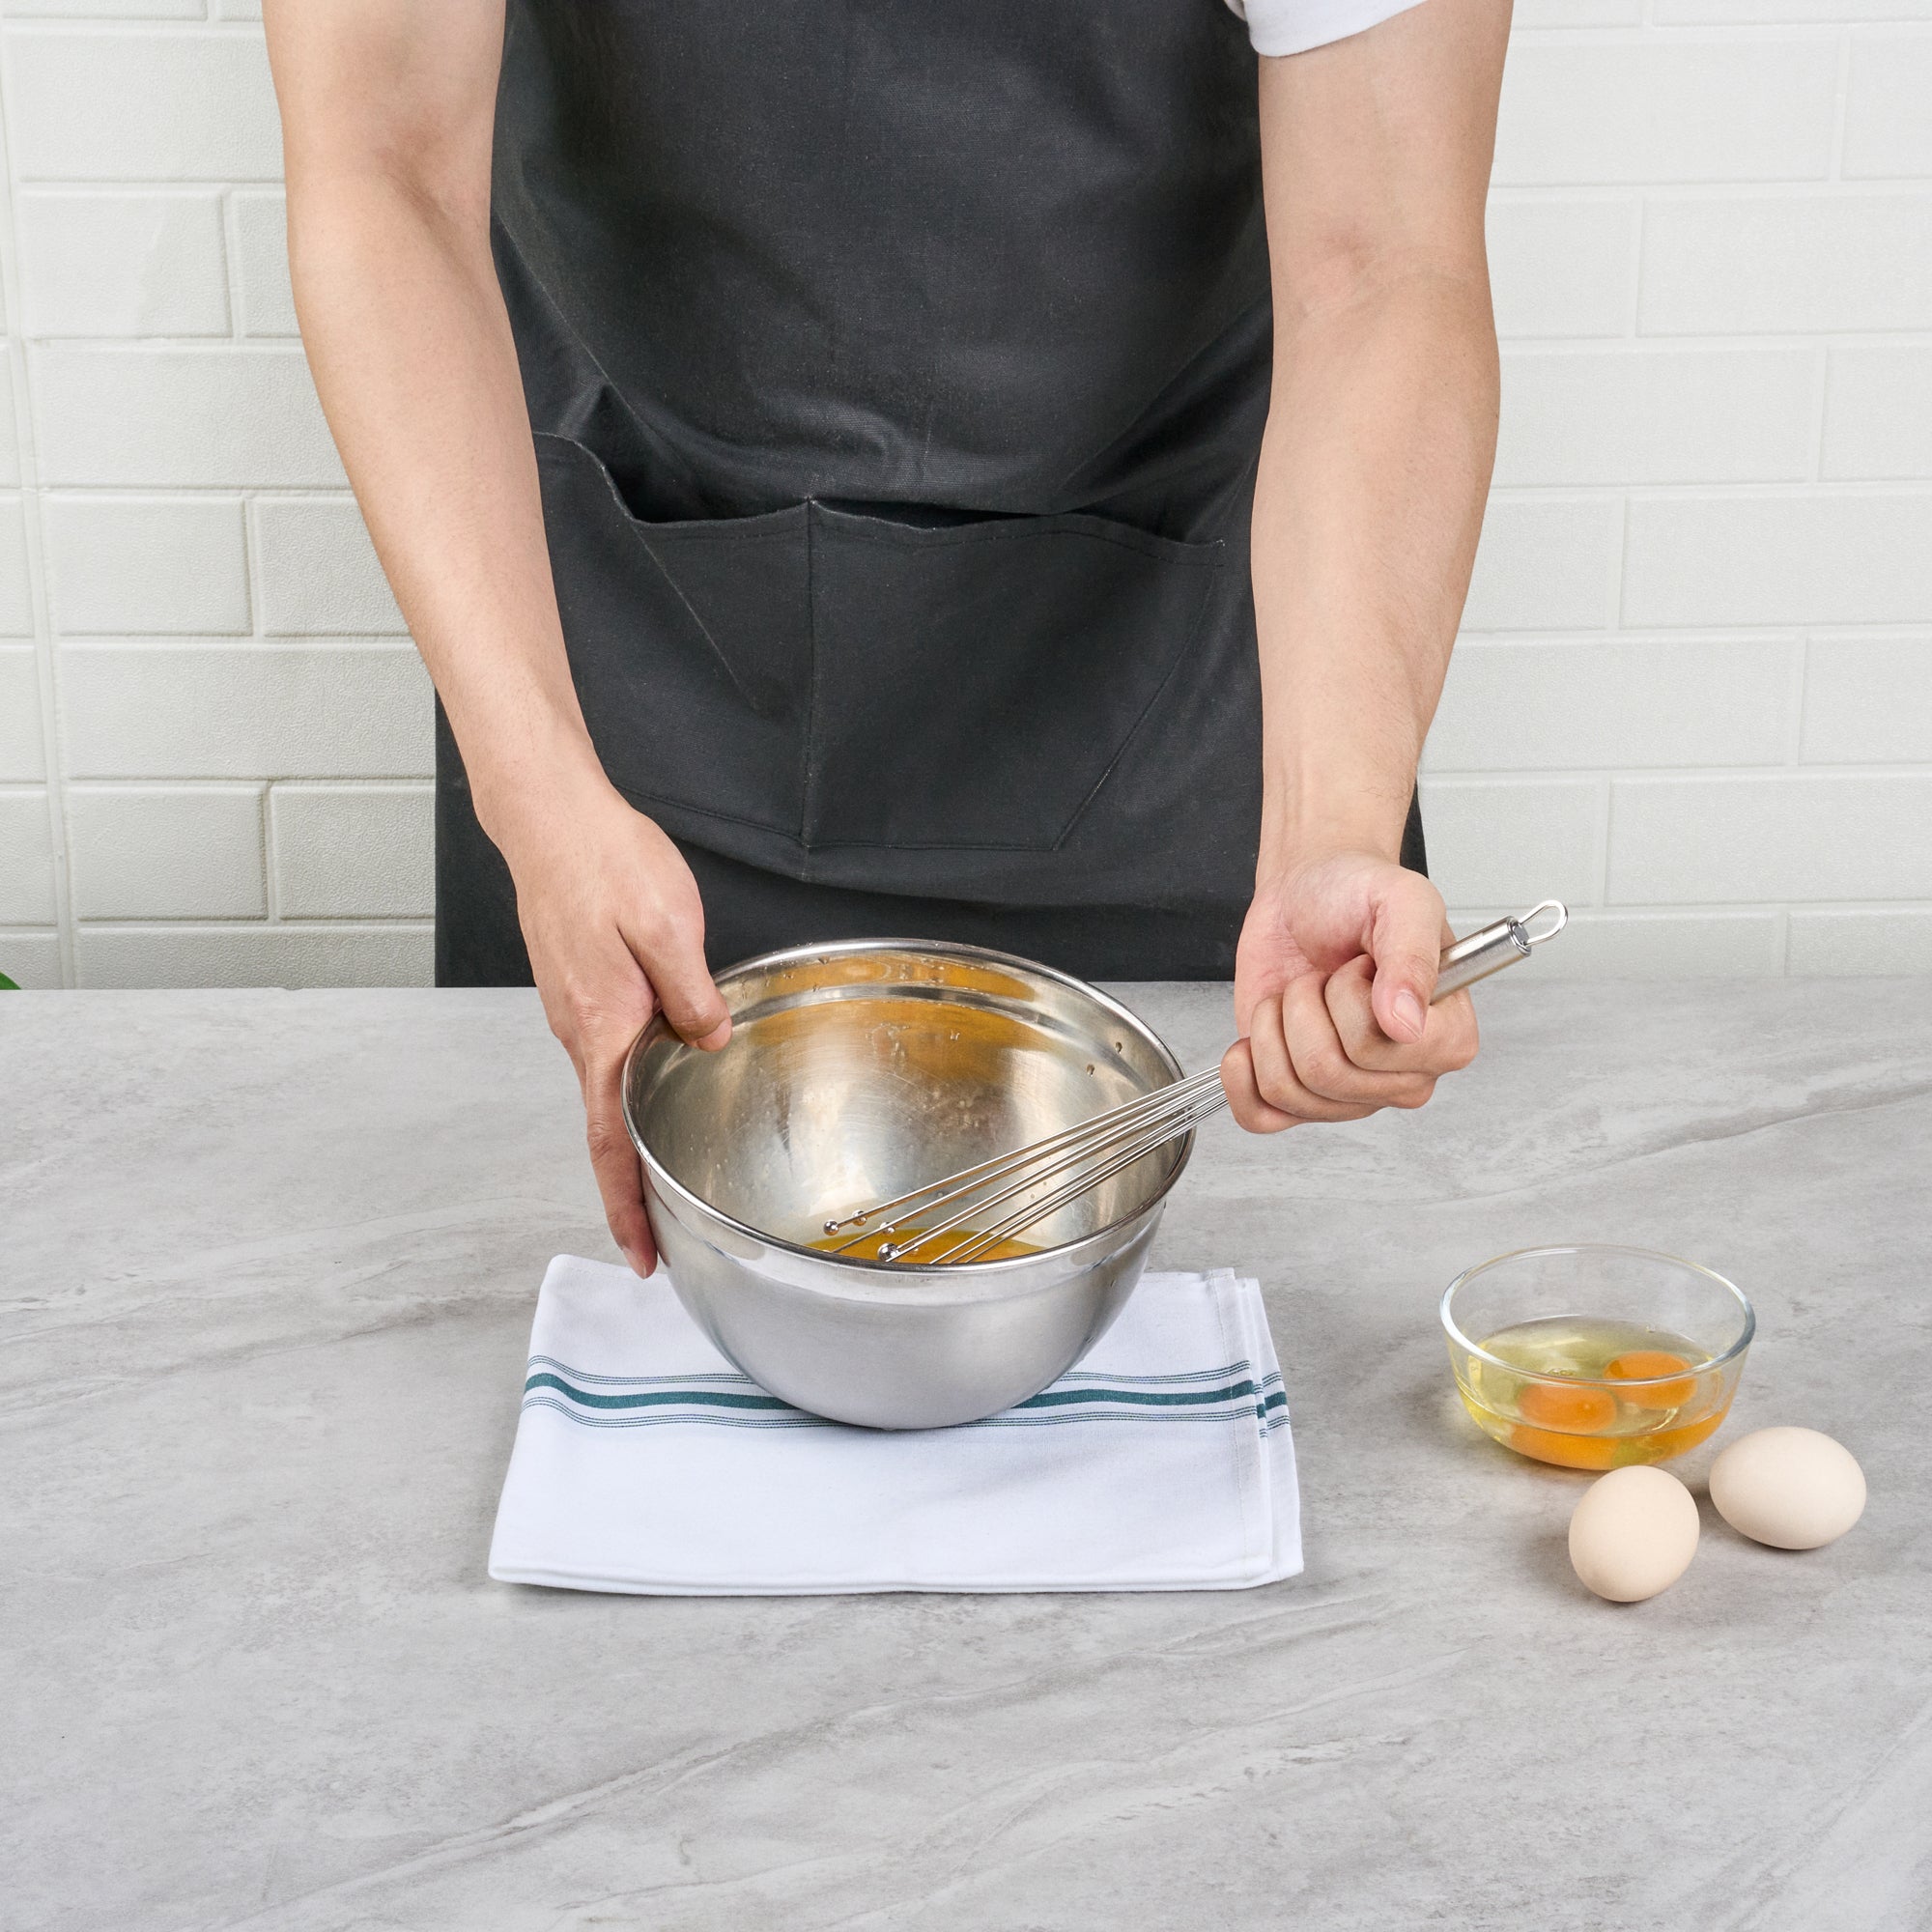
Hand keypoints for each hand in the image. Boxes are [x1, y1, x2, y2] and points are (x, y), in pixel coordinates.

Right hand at [495, 771, 730, 1274]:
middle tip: (664, 1239)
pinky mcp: (579, 989)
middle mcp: (579, 1031)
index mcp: (603, 1030)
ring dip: (635, 1139)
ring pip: (609, 1090)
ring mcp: (574, 1011)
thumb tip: (710, 1042)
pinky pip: (609, 1053)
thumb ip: (693, 994)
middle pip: (607, 1130)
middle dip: (633, 1190)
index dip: (627, 1205)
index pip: (611, 1142)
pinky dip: (631, 1088)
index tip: (642, 1255)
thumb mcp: (667, 927)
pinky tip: (662, 1083)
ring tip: (669, 1175)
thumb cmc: (603, 862)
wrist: (549, 816)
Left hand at [1222, 850, 1477, 1132]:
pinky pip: (1261, 1117)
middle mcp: (1404, 1075)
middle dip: (1305, 1005)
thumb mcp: (1401, 900)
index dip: (1351, 998)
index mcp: (1447, 1036)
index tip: (1361, 966)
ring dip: (1275, 1025)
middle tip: (1325, 977)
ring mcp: (1351, 1094)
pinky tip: (1255, 1037)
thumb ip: (1412, 954)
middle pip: (1327, 1073)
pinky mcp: (1298, 1097)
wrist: (1306, 894)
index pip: (1382, 1049)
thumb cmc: (1358, 896)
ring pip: (1288, 1089)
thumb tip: (1407, 1023)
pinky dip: (1242, 1076)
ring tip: (1300, 995)